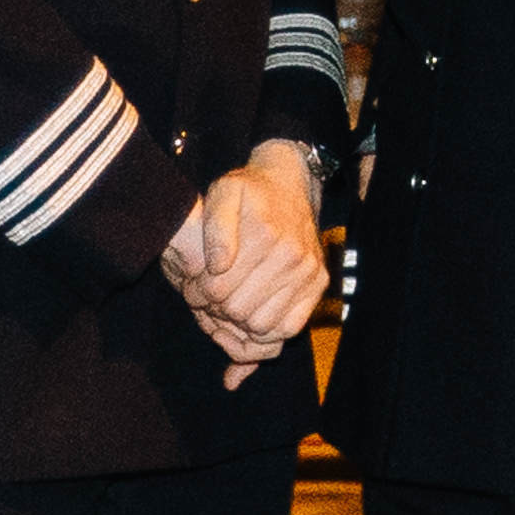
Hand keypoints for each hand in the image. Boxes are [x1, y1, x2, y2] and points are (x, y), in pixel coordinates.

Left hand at [160, 147, 329, 376]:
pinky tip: (253, 313)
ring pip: (261, 325)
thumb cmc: (250, 193)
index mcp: (263, 233)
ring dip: (240, 322)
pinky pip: (290, 326)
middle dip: (216, 308)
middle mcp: (291, 254)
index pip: (217, 289)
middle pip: (237, 310)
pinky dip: (268, 330)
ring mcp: (308, 271)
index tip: (195, 285)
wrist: (289, 185)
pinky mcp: (319, 283)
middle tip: (210, 297)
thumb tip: (218, 265)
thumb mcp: (223, 192)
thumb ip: (215, 226)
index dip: (199, 293)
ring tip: (230, 303)